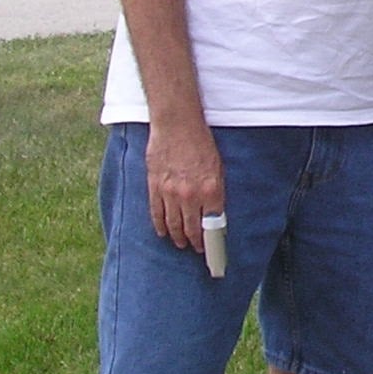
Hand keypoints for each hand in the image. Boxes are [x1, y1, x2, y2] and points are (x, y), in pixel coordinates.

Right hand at [146, 116, 223, 252]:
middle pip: (192, 228)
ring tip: (181, 243)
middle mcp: (191, 195)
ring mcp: (171, 193)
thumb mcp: (218, 167)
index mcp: (211, 189)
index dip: (212, 240)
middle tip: (196, 248)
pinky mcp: (155, 188)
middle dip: (195, 242)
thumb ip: (215, 191)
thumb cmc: (200, 143)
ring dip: (178, 237)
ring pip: (173, 224)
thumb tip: (214, 213)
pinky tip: (163, 232)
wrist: (177, 125)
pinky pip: (156, 214)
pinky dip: (160, 226)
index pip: (212, 224)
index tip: (212, 247)